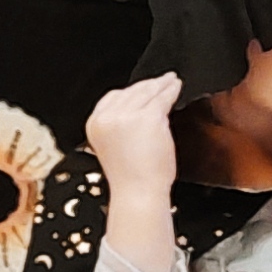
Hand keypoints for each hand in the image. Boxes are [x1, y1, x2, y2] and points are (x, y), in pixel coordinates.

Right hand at [84, 73, 182, 198]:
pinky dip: (171, 90)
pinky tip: (176, 86)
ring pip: (147, 92)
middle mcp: (107, 117)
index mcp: (94, 124)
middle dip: (147, 85)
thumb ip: (118, 127)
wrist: (139, 192)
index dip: (130, 91)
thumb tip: (136, 110)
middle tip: (161, 79)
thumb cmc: (131, 178)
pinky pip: (162, 98)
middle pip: (130, 92)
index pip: (111, 97)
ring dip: (161, 84)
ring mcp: (127, 116)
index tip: (142, 86)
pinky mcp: (149, 117)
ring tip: (171, 80)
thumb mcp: (114, 147)